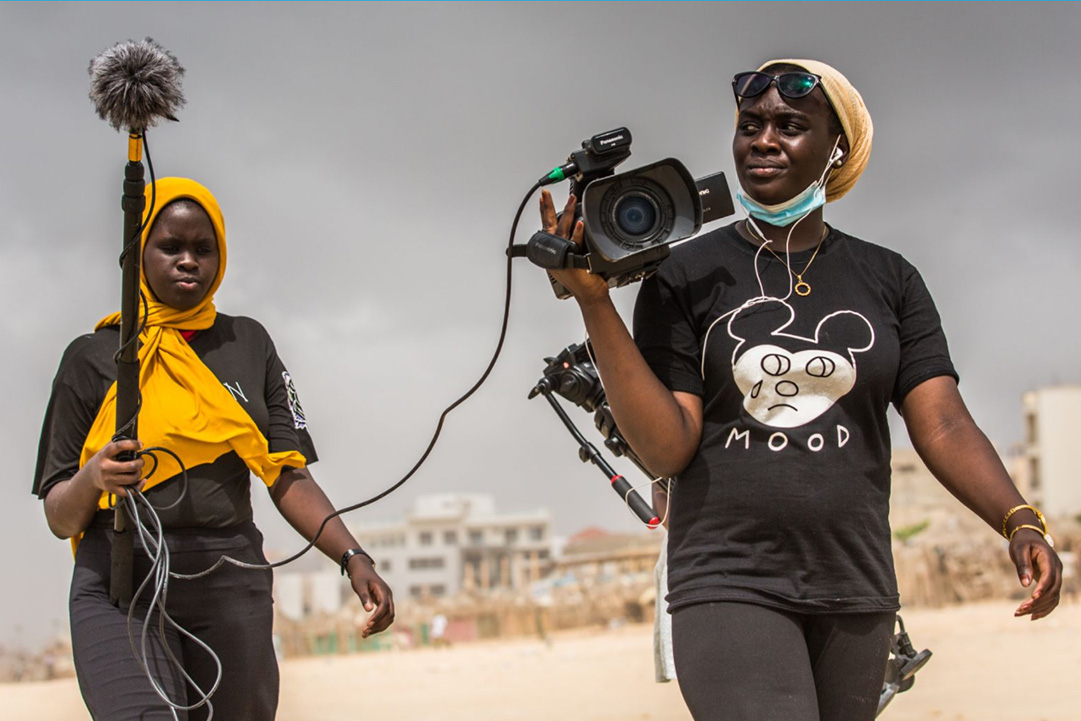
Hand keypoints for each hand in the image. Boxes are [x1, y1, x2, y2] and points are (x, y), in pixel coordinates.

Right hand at [84, 439, 144, 497]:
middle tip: (140, 460)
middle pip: (131, 466)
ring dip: (139, 473)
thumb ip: (120, 442)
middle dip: (140, 462)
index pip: (119, 446)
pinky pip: (130, 491)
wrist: (90, 476)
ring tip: (137, 469)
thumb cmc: (103, 460)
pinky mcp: (112, 489)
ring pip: (132, 478)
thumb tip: (139, 441)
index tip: (140, 444)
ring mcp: (108, 480)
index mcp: (104, 454)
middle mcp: (105, 468)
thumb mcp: (107, 449)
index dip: (132, 444)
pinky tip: (141, 480)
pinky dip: (139, 486)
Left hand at [347, 555, 394, 637]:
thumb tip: (369, 610)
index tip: (367, 625)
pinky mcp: (384, 604)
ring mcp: (388, 600)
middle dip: (378, 625)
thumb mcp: (359, 585)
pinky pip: (385, 617)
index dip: (377, 617)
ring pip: (389, 618)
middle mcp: (388, 596)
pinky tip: (369, 629)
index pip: (384, 606)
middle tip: (364, 632)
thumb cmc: (360, 577)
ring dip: (379, 627)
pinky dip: (379, 625)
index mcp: (384, 590)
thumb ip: (364, 597)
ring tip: (365, 634)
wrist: (363, 569)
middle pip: (389, 614)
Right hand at [539, 190, 609, 304]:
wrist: (590, 295)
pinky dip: (577, 233)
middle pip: (549, 226)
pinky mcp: (572, 261)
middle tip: (546, 193)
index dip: (544, 211)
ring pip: (563, 231)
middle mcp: (555, 253)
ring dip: (567, 214)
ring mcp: (563, 257)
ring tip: (571, 200)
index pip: (547, 227)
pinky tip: (580, 223)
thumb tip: (578, 227)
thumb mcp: (574, 258)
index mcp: (553, 252)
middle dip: (547, 208)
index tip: (542, 198)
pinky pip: (575, 244)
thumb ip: (572, 244)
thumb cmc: (584, 279)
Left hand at [1010, 529, 1061, 619]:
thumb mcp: (1019, 549)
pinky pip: (1052, 599)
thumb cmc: (1022, 542)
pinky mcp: (1051, 583)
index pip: (1050, 577)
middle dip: (1038, 602)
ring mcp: (1056, 578)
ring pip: (1053, 598)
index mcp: (1050, 560)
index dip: (1042, 588)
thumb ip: (1022, 565)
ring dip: (1039, 608)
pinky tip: (1032, 616)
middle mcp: (1057, 570)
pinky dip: (1044, 609)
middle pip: (1053, 590)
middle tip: (1019, 610)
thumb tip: (1026, 584)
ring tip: (1020, 613)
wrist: (1028, 537)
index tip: (1032, 597)